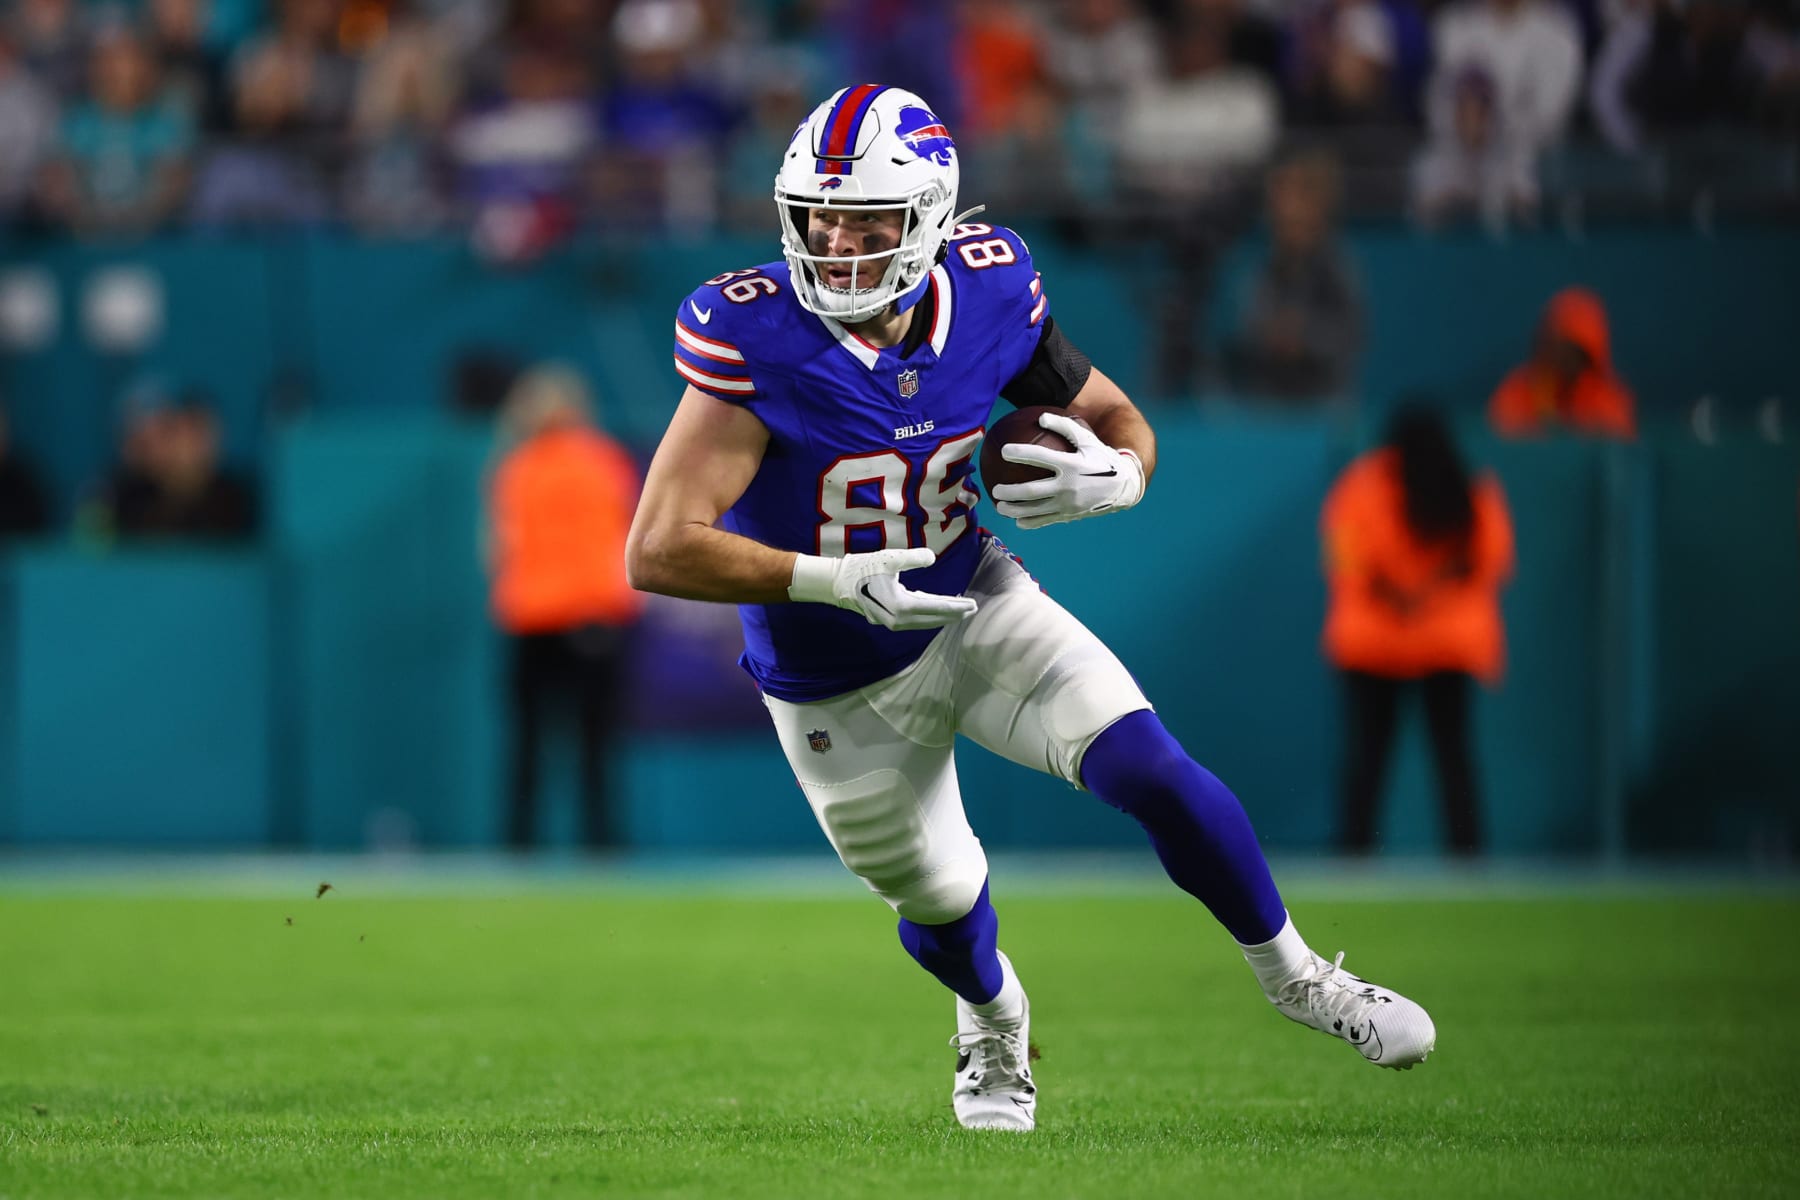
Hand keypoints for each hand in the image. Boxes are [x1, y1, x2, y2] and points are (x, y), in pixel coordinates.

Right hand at [789, 547, 977, 630]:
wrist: (835, 582)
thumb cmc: (862, 568)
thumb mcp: (890, 559)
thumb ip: (914, 558)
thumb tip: (931, 558)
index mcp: (902, 606)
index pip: (936, 607)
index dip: (956, 606)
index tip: (972, 605)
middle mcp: (898, 619)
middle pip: (932, 619)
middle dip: (953, 614)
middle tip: (971, 609)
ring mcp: (891, 622)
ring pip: (923, 622)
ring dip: (941, 616)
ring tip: (956, 610)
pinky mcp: (886, 619)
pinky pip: (913, 620)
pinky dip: (926, 614)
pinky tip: (932, 607)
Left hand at [989, 412, 1145, 529]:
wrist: (1124, 486)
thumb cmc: (1102, 458)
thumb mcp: (1088, 438)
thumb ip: (1064, 426)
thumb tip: (1040, 417)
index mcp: (1071, 464)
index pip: (1040, 457)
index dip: (1020, 453)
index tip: (1004, 450)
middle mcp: (1068, 486)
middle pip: (1031, 491)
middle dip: (1009, 491)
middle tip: (995, 489)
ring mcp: (1068, 504)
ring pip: (1034, 510)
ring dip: (1014, 510)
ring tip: (999, 506)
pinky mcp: (1070, 515)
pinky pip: (1045, 520)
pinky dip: (1030, 522)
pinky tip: (1018, 520)